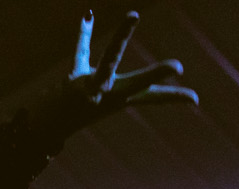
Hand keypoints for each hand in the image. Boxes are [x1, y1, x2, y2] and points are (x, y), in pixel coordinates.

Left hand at [30, 11, 198, 140]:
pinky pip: (80, 53)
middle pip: (138, 83)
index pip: (151, 96)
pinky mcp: (76, 81)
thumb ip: (83, 43)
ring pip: (111, 60)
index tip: (195, 99)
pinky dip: (84, 34)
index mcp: (119, 97)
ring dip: (122, 39)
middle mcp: (110, 94)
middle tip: (178, 66)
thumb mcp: (77, 72)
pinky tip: (88, 15)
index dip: (173, 98)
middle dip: (156, 73)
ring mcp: (93, 88)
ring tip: (134, 15)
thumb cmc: (65, 100)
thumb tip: (85, 12)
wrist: (43, 127)